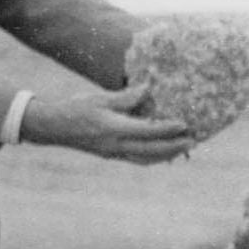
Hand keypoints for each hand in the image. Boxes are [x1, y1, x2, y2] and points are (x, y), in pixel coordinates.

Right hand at [19, 79, 192, 163]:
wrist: (54, 128)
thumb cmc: (76, 108)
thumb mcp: (101, 98)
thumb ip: (126, 97)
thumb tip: (148, 88)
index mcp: (113, 129)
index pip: (147, 130)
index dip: (167, 129)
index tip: (184, 124)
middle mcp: (116, 145)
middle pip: (152, 150)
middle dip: (174, 147)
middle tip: (194, 140)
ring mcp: (114, 153)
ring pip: (146, 159)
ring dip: (167, 155)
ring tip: (184, 147)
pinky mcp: (112, 155)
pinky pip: (138, 160)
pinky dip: (154, 157)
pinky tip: (164, 152)